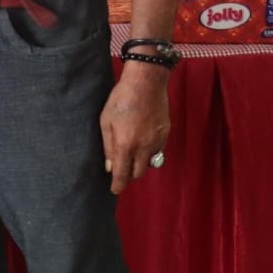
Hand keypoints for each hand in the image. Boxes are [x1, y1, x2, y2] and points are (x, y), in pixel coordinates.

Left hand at [99, 62, 170, 194]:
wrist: (146, 82)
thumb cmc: (120, 99)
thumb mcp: (106, 121)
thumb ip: (108, 146)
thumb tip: (109, 166)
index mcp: (125, 145)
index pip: (122, 174)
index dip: (118, 185)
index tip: (115, 190)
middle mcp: (143, 148)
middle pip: (138, 173)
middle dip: (130, 175)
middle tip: (122, 170)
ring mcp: (157, 141)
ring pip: (149, 162)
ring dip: (140, 162)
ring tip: (132, 151)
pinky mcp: (166, 134)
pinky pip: (158, 150)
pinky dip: (150, 150)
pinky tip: (143, 138)